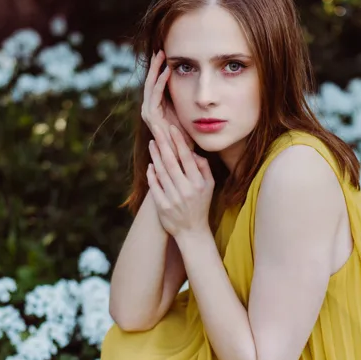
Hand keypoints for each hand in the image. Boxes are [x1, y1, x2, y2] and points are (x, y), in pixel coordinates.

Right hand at [140, 49, 191, 141]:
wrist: (182, 155)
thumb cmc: (186, 137)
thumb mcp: (186, 114)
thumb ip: (185, 101)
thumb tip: (198, 89)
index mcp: (157, 107)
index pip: (156, 83)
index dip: (160, 68)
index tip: (167, 55)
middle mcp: (150, 108)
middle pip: (150, 81)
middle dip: (155, 65)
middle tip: (161, 49)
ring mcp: (148, 112)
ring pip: (150, 85)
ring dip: (156, 69)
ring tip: (162, 55)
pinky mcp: (151, 116)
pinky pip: (155, 94)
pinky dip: (161, 82)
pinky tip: (167, 70)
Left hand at [147, 124, 213, 238]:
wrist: (192, 232)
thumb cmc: (201, 205)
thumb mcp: (210, 186)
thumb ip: (203, 168)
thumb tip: (192, 153)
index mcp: (198, 183)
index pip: (186, 157)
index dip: (178, 141)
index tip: (171, 128)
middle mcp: (186, 190)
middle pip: (171, 162)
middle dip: (163, 143)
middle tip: (156, 128)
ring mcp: (173, 199)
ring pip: (161, 172)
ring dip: (155, 156)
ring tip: (152, 143)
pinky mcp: (162, 207)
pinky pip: (155, 186)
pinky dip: (151, 175)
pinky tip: (150, 164)